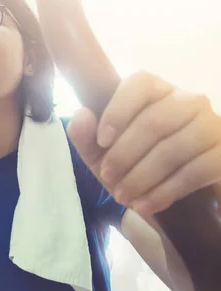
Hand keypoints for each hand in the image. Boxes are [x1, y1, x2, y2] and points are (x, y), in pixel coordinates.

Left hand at [67, 71, 220, 215]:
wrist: (171, 198)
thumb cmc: (132, 165)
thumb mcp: (101, 154)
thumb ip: (85, 135)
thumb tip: (81, 115)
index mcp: (154, 90)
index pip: (139, 85)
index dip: (117, 112)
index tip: (101, 142)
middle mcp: (187, 100)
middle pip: (154, 122)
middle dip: (124, 154)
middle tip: (108, 178)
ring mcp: (211, 125)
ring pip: (173, 148)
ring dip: (142, 177)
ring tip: (123, 196)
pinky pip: (196, 171)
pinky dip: (165, 191)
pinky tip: (145, 205)